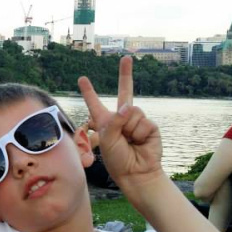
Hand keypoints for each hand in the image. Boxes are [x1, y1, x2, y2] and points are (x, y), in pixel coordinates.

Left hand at [77, 56, 163, 201]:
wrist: (137, 173)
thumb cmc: (118, 160)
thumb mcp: (108, 141)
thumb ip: (115, 121)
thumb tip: (128, 106)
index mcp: (105, 121)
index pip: (95, 103)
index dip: (89, 91)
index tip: (81, 78)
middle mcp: (121, 118)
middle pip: (125, 91)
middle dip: (126, 74)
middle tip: (126, 58)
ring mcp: (136, 121)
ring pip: (132, 111)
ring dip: (129, 128)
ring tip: (130, 141)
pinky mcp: (150, 126)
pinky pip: (143, 122)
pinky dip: (140, 134)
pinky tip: (140, 143)